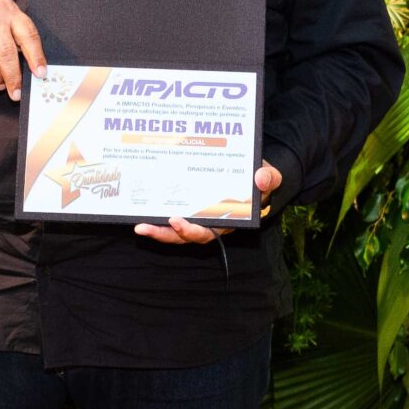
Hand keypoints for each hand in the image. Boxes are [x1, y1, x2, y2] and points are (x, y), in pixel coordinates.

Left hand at [136, 159, 281, 243]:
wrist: (256, 172)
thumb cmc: (261, 177)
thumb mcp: (270, 176)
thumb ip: (269, 178)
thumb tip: (261, 178)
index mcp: (230, 219)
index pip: (209, 232)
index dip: (192, 230)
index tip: (177, 221)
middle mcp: (212, 223)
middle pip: (186, 236)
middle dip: (166, 235)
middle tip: (145, 228)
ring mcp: (199, 216)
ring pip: (176, 231)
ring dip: (157, 230)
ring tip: (138, 226)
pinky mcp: (190, 207)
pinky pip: (172, 216)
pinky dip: (158, 215)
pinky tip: (140, 210)